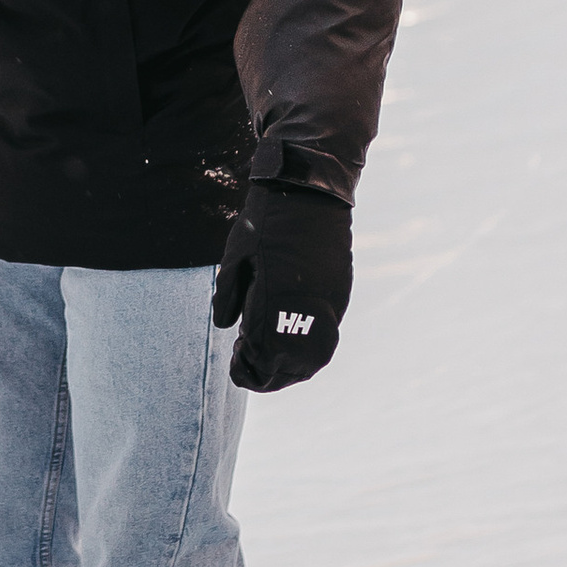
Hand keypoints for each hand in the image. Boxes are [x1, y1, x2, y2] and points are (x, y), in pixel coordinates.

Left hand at [212, 176, 350, 392]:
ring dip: (290, 367)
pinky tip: (288, 342)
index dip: (248, 369)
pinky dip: (307, 349)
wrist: (309, 191)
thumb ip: (229, 294)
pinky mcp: (340, 294)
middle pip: (290, 366)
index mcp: (276, 299)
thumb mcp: (235, 256)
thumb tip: (226, 327)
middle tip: (246, 366)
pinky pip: (326, 336)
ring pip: (314, 358)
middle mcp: (307, 308)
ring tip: (268, 360)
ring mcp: (328, 303)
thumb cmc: (265, 221)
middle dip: (267, 375)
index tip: (234, 362)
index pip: (264, 357)